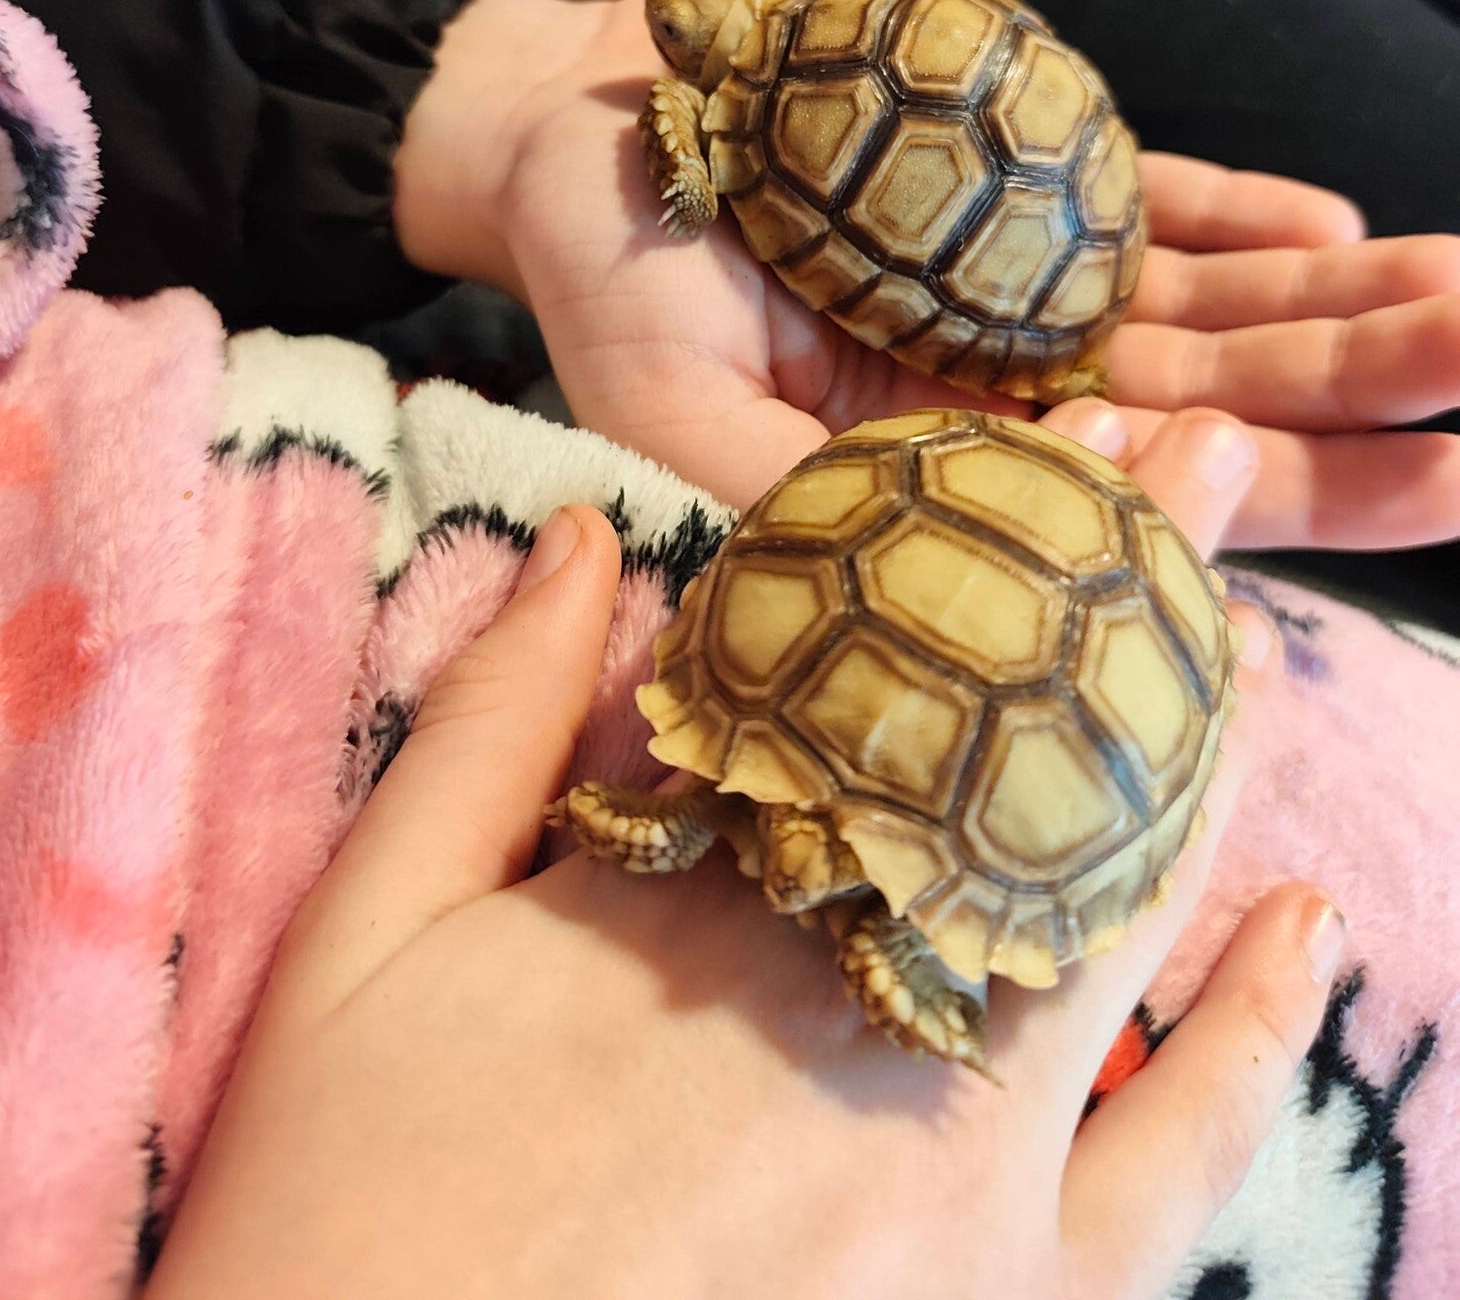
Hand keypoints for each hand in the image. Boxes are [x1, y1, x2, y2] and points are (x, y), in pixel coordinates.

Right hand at [148, 411, 1339, 1299]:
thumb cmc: (339, 1208)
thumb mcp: (364, 939)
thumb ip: (488, 730)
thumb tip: (597, 538)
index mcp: (711, 907)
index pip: (875, 675)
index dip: (973, 543)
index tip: (1059, 429)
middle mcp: (865, 1013)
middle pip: (1019, 757)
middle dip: (1111, 592)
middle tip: (1189, 458)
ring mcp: (962, 1171)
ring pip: (1119, 910)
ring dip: (1192, 746)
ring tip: (1241, 614)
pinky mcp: (1012, 1299)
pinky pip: (1174, 1159)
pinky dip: (1249, 1031)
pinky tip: (1301, 919)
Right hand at [395, 0, 1459, 540]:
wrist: (576, 133)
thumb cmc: (607, 281)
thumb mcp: (673, 417)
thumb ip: (805, 499)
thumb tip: (999, 556)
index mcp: (943, 471)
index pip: (1145, 508)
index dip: (1297, 499)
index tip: (1448, 477)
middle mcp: (1007, 390)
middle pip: (1219, 403)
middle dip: (1370, 391)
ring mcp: (1021, 282)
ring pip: (1209, 305)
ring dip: (1346, 298)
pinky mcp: (1012, 175)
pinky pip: (1142, 201)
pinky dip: (1237, 211)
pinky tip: (1338, 220)